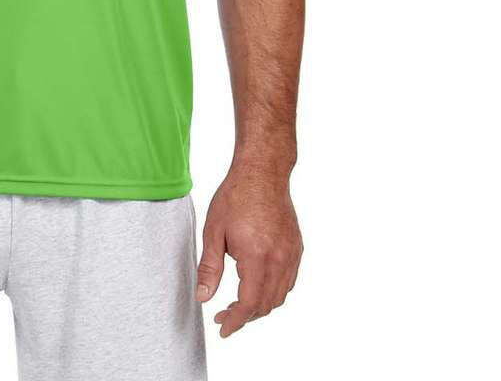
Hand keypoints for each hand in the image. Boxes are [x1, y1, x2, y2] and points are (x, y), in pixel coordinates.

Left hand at [194, 161, 302, 337]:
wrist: (262, 172)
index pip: (249, 304)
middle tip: (224, 314)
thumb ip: (209, 268)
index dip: (235, 321)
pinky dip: (274, 291)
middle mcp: (279, 260)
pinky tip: (257, 284)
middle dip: (245, 316)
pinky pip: (288, 282)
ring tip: (239, 303)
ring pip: (280, 296)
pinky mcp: (297, 249)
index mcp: (257, 257)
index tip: (223, 328)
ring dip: (260, 306)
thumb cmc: (235, 196)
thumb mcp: (213, 231)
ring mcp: (292, 255)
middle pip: (266, 305)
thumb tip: (203, 297)